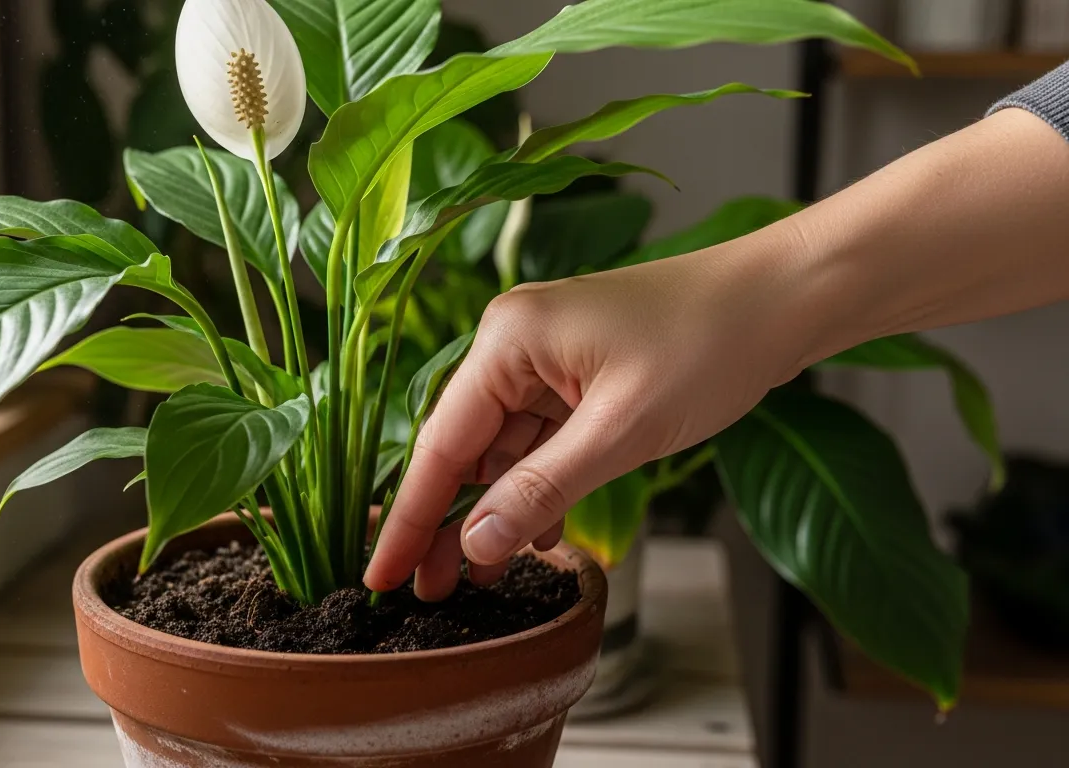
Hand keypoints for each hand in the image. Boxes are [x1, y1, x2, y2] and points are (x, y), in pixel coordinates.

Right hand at [364, 232, 816, 599]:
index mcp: (507, 340)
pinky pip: (540, 439)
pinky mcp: (576, 372)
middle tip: (427, 594)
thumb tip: (475, 543)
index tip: (378, 576)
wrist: (783, 298)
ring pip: (502, 449)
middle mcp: (512, 342)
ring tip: (480, 576)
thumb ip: (541, 490)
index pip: (440, 444)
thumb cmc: (709, 345)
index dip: (407, 516)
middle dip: (448, 520)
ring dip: (497, 508)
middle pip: (463, 447)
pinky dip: (539, 485)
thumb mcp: (620, 433)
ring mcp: (545, 356)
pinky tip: (542, 533)